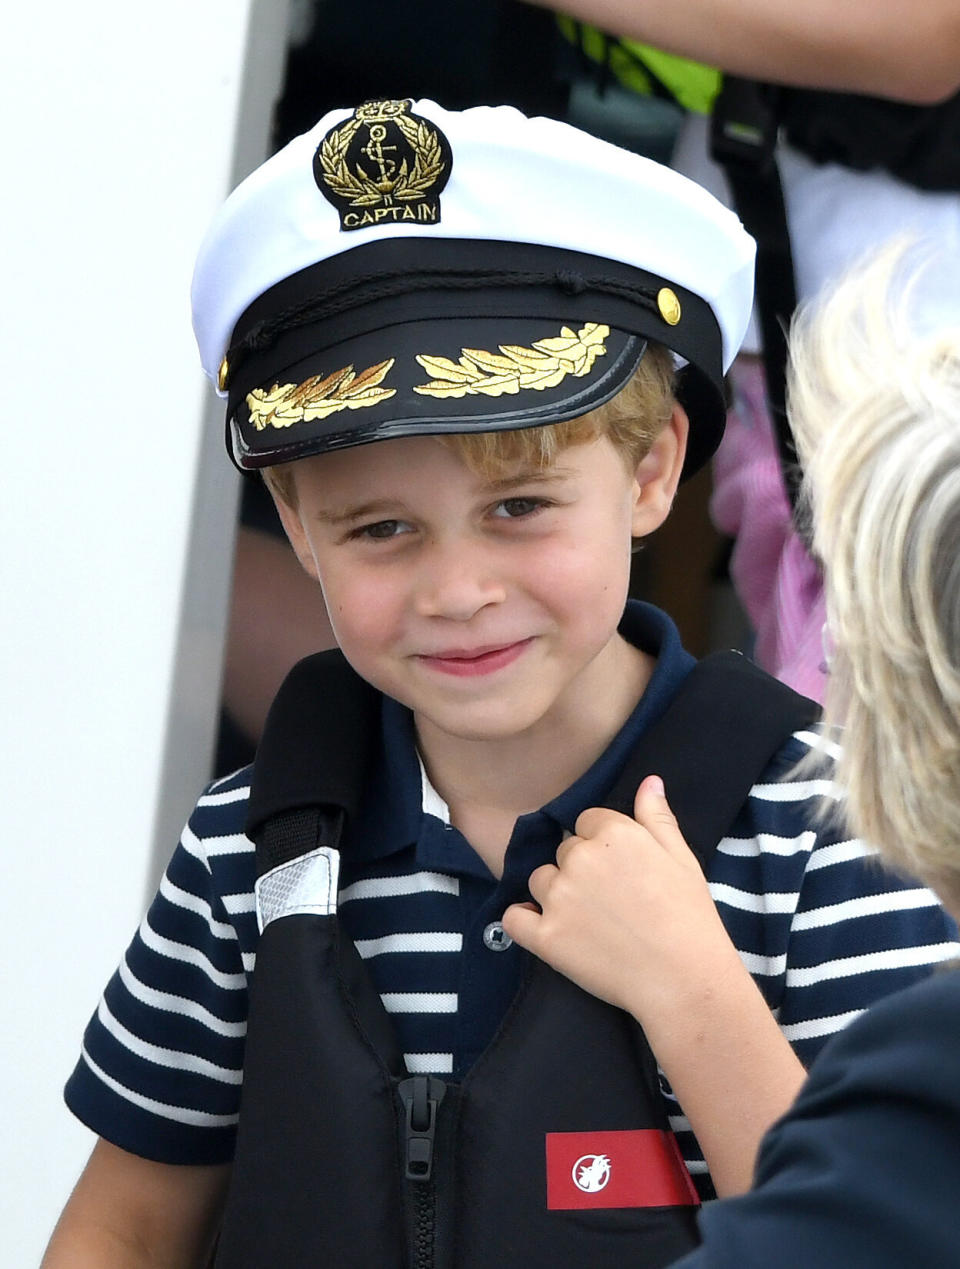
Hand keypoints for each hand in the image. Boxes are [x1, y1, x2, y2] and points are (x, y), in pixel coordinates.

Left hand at [502, 774, 744, 1025]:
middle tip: (612, 901)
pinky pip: (514, 918)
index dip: (604, 845)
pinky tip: (544, 929)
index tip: (621, 871)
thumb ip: (657, 817)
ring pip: (541, 880)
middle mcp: (579, 857)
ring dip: (556, 894)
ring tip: (589, 921)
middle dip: (581, 870)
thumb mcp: (682, 859)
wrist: (684, 980)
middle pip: (564, 851)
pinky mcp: (545, 936)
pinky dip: (524, 922)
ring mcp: (558, 897)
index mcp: (614, 833)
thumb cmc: (689, 918)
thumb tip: (649, 781)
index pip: (588, 822)